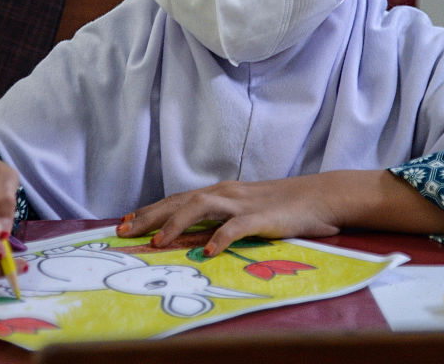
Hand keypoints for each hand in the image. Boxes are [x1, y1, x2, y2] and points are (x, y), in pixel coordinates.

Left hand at [116, 171, 443, 256]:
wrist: (320, 196)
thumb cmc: (281, 208)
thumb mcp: (244, 212)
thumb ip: (219, 221)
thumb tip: (192, 239)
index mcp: (219, 192)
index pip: (177, 199)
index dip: (149, 210)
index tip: (124, 223)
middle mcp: (226, 193)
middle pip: (180, 200)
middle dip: (149, 215)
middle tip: (123, 231)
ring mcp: (243, 203)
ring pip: (202, 207)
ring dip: (177, 223)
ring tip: (158, 241)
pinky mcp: (263, 217)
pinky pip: (237, 227)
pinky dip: (221, 237)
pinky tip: (208, 251)